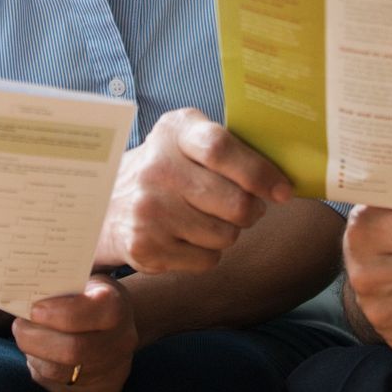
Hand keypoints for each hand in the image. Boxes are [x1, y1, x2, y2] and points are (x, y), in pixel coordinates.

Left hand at [13, 276, 138, 391]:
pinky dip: (43, 373)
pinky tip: (46, 359)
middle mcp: (120, 344)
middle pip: (71, 350)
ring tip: (31, 341)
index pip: (89, 312)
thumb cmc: (88, 298)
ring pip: (57, 374)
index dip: (57, 313)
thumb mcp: (81, 280)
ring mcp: (112, 375)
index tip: (34, 309)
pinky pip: (58, 391)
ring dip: (35, 356)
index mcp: (117, 308)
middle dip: (34, 339)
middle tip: (19, 327)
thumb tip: (22, 293)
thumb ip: (58, 284)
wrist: (115, 330)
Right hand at [95, 107, 291, 274]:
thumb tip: (285, 182)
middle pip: (235, 203)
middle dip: (252, 210)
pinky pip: (207, 259)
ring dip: (227, 232)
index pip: (220, 148)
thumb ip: (233, 148)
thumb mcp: (189, 140)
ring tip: (206, 218)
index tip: (282, 191)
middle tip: (246, 208)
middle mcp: (156, 168)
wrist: (106, 203)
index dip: (259, 172)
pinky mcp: (145, 247)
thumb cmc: (169, 168)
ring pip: (226, 236)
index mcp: (174, 132)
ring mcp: (148, 210)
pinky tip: (187, 237)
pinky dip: (207, 253)